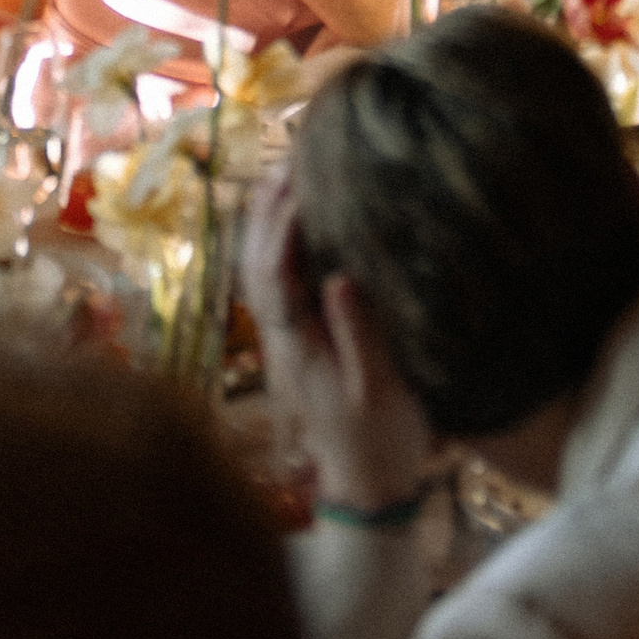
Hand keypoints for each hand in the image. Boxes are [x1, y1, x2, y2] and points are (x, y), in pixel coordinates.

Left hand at [245, 169, 435, 515]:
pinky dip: (279, 242)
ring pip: (259, 271)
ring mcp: (285, 340)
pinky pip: (276, 281)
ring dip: (269, 220)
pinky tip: (298, 219)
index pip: (276, 275)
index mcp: (299, 345)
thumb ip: (358, 334)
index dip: (284, 225)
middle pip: (257, 264)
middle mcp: (282, 337)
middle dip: (270, 208)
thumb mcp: (380, 389)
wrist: (366, 485)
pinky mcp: (297, 341)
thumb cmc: (381, 437)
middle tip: (293, 153)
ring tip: (290, 170)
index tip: (304, 178)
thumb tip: (337, 277)